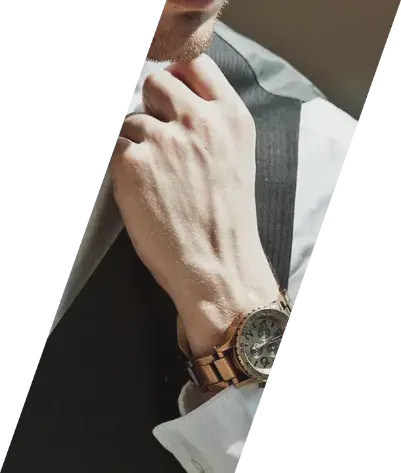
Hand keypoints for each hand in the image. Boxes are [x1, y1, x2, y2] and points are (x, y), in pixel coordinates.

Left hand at [111, 55, 278, 356]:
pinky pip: (114, 145)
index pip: (194, 63)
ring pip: (130, 119)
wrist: (216, 265)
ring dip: (135, 143)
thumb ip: (211, 123)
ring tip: (154, 178)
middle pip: (156, 81)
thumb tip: (176, 101)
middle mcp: (199, 121)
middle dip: (152, 107)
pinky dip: (121, 164)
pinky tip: (140, 188)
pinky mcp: (133, 162)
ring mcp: (165, 139)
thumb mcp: (235, 160)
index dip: (177, 76)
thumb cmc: (225, 220)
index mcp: (230, 118)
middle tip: (159, 142)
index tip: (170, 94)